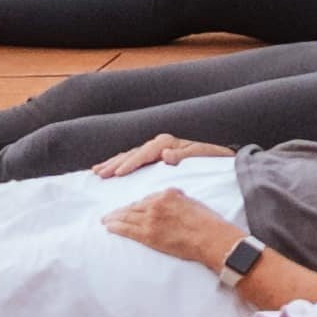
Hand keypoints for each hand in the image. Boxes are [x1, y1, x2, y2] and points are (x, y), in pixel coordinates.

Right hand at [90, 134, 205, 174]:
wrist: (219, 156)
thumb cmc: (212, 158)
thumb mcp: (201, 155)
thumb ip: (184, 155)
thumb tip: (166, 153)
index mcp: (168, 143)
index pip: (144, 153)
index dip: (131, 163)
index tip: (118, 174)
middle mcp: (159, 144)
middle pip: (132, 153)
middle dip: (115, 163)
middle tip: (100, 174)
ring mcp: (155, 149)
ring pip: (129, 155)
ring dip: (113, 163)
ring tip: (97, 171)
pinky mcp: (154, 156)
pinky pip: (133, 160)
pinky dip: (120, 163)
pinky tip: (108, 168)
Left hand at [106, 188, 240, 269]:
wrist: (211, 238)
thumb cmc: (207, 222)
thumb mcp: (193, 203)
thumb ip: (178, 200)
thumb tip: (174, 199)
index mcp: (168, 194)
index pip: (147, 198)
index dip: (138, 205)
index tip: (132, 208)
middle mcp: (156, 204)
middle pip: (134, 206)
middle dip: (121, 210)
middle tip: (110, 214)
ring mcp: (151, 219)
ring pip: (127, 217)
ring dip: (114, 218)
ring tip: (106, 220)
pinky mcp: (148, 235)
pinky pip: (127, 229)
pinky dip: (116, 227)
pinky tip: (109, 227)